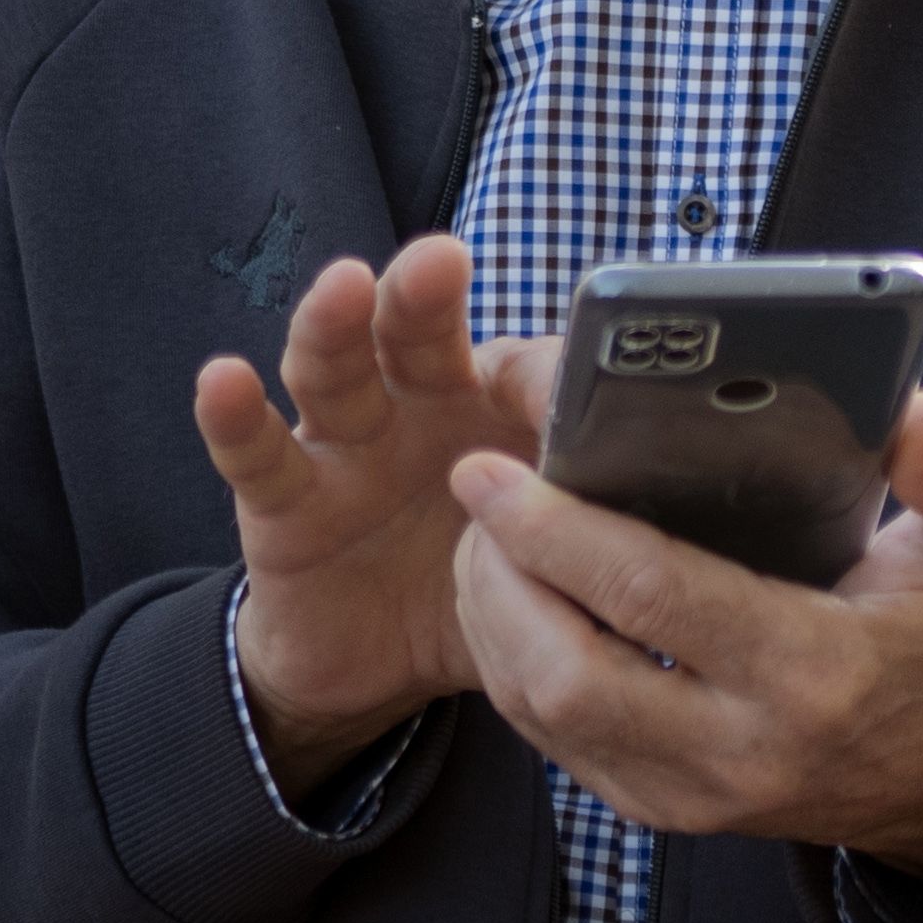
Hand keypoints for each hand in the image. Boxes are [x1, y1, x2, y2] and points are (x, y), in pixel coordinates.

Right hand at [194, 235, 557, 794]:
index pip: (523, 371)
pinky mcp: (281, 502)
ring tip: (344, 287)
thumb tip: (700, 525)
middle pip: (419, 336)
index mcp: (494, 415)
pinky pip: (254, 453)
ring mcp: (343, 447)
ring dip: (336, 326)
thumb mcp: (546, 562)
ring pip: (335, 372)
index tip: (585, 380)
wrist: (381, 663)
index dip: (547, 377)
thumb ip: (594, 533)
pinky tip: (222, 379)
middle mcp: (416, 410)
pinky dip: (233, 417)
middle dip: (429, 295)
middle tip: (444, 259)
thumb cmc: (480, 584)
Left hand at [446, 392, 922, 882]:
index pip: (652, 596)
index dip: (556, 530)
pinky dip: (511, 660)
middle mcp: (736, 746)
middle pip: (562, 671)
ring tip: (488, 533)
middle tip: (477, 492)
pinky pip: (547, 738)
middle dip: (495, 576)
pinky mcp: (653, 806)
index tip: (490, 468)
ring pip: (536, 711)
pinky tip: (516, 594)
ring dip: (490, 616)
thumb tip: (911, 413)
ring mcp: (686, 790)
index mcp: (811, 671)